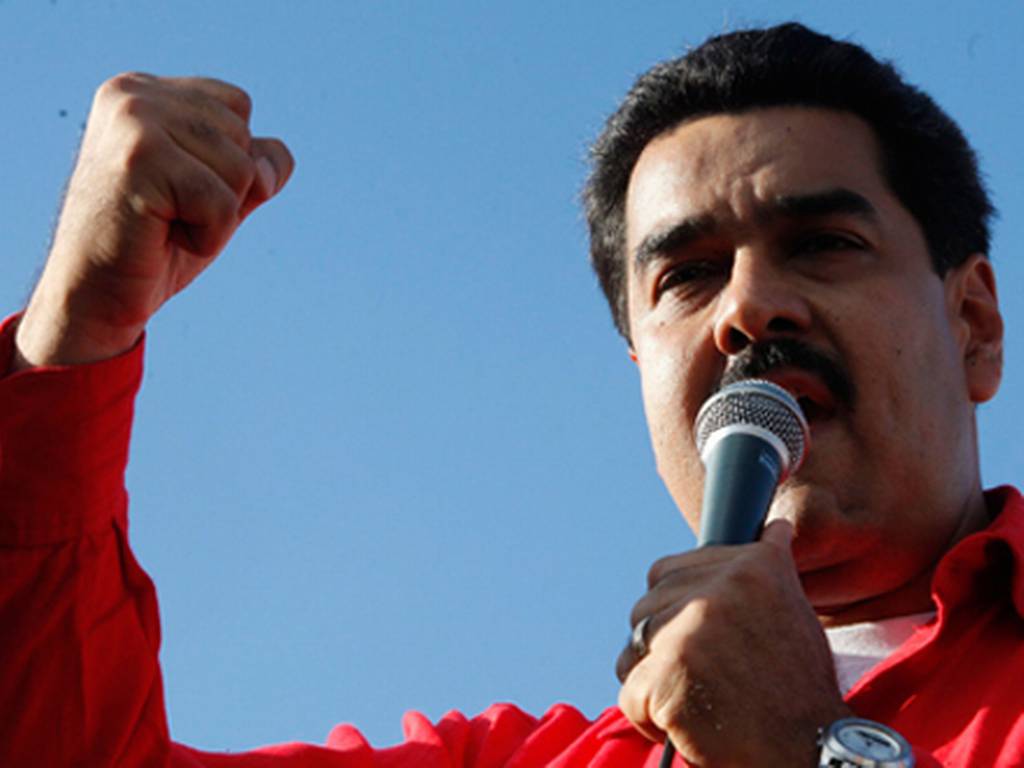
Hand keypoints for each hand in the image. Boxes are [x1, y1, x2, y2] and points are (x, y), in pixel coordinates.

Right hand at [14, 73, 293, 368]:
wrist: (95, 295)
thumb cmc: (154, 245)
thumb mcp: (217, 196)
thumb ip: (255, 167)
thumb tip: (273, 163)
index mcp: (145, 90)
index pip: (238, 106)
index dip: (230, 161)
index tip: (178, 188)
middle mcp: (133, 94)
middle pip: (244, 136)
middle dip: (225, 190)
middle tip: (170, 212)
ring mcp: (133, 122)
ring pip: (241, 169)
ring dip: (217, 216)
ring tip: (166, 224)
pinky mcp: (139, 160)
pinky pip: (223, 203)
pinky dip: (208, 236)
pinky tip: (164, 237)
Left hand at [617, 520, 850, 765]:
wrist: (812, 752)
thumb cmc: (798, 686)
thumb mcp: (795, 609)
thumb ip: (771, 565)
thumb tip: (775, 526)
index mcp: (752, 565)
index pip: (665, 571)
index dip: (674, 611)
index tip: (703, 641)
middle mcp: (721, 588)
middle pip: (645, 607)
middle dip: (661, 646)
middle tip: (706, 678)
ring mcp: (692, 629)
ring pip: (632, 648)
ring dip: (654, 680)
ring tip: (700, 701)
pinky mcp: (669, 673)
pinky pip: (630, 691)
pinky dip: (650, 717)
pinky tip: (689, 727)